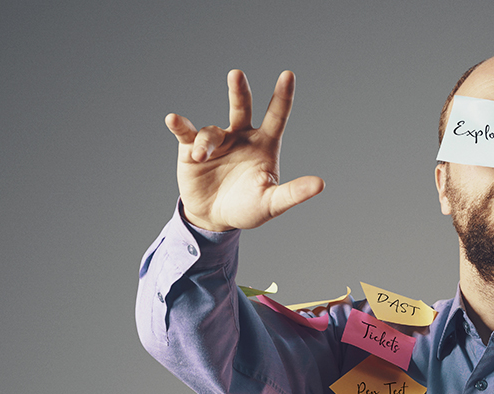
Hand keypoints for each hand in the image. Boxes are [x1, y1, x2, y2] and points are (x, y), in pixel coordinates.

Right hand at [165, 69, 323, 231]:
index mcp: (264, 144)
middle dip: (239, 91)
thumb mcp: (272, 203)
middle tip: (236, 74)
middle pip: (242, 107)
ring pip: (212, 132)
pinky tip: (173, 119)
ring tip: (201, 157)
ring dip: (206, 143)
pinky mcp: (192, 149)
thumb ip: (294, 193)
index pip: (276, 116)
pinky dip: (180, 125)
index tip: (288, 75)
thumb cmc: (248, 208)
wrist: (215, 218)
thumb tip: (320, 184)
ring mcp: (217, 141)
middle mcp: (241, 136)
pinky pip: (186, 133)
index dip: (282, 96)